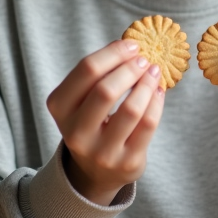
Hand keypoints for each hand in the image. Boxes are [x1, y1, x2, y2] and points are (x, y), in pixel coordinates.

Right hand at [45, 40, 164, 204]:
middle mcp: (75, 132)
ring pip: (131, 109)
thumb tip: (131, 47)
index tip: (132, 45)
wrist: (96, 172)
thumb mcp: (82, 100)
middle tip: (144, 59)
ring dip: (147, 84)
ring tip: (154, 72)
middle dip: (130, 69)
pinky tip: (158, 91)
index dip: (113, 53)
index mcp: (60, 107)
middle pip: (106, 90)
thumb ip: (100, 74)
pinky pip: (148, 125)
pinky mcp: (126, 163)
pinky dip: (157, 102)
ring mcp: (101, 151)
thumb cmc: (92, 122)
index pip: (86, 71)